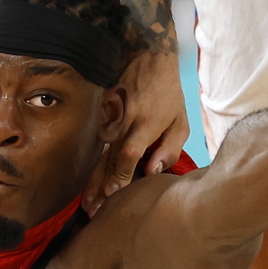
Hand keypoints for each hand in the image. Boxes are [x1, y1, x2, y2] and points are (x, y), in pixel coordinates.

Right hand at [97, 47, 190, 199]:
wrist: (145, 57)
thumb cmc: (166, 92)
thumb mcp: (180, 119)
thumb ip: (170, 148)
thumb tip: (154, 170)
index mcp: (144, 125)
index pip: (127, 155)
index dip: (120, 175)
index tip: (112, 193)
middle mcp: (123, 125)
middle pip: (107, 161)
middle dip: (99, 187)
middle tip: (93, 211)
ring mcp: (110, 121)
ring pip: (98, 157)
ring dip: (91, 181)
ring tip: (86, 204)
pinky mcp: (103, 118)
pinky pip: (98, 147)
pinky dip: (92, 167)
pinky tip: (88, 186)